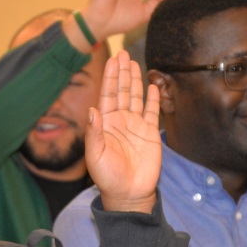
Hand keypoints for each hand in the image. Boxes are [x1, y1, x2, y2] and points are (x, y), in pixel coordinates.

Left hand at [85, 52, 161, 213]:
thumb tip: (93, 109)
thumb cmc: (107, 176)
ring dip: (135, 80)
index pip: (107, 94)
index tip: (111, 59)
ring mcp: (135, 126)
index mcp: (105, 123)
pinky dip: (153, 99)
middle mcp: (120, 120)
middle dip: (122, 72)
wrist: (128, 193)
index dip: (109, 77)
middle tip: (123, 52)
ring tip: (134, 62)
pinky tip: (152, 85)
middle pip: (121, 90)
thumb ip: (94, 132)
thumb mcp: (95, 155)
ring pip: (135, 97)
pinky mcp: (150, 133)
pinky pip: (152, 112)